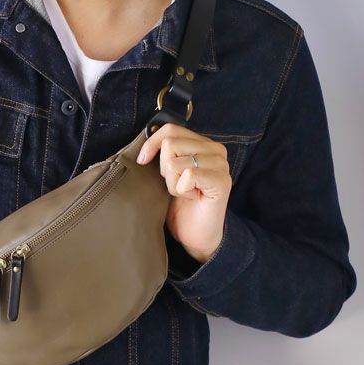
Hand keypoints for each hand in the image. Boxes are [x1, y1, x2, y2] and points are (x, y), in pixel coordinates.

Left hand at [137, 122, 231, 263]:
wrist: (196, 235)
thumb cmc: (181, 206)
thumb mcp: (168, 174)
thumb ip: (164, 153)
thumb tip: (143, 139)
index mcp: (203, 144)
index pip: (170, 129)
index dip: (151, 143)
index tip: (142, 161)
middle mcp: (215, 150)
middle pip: (170, 144)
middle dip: (164, 169)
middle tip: (176, 185)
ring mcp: (220, 164)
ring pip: (175, 162)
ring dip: (173, 183)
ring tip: (185, 193)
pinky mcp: (221, 181)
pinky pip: (187, 175)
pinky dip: (182, 190)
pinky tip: (192, 197)